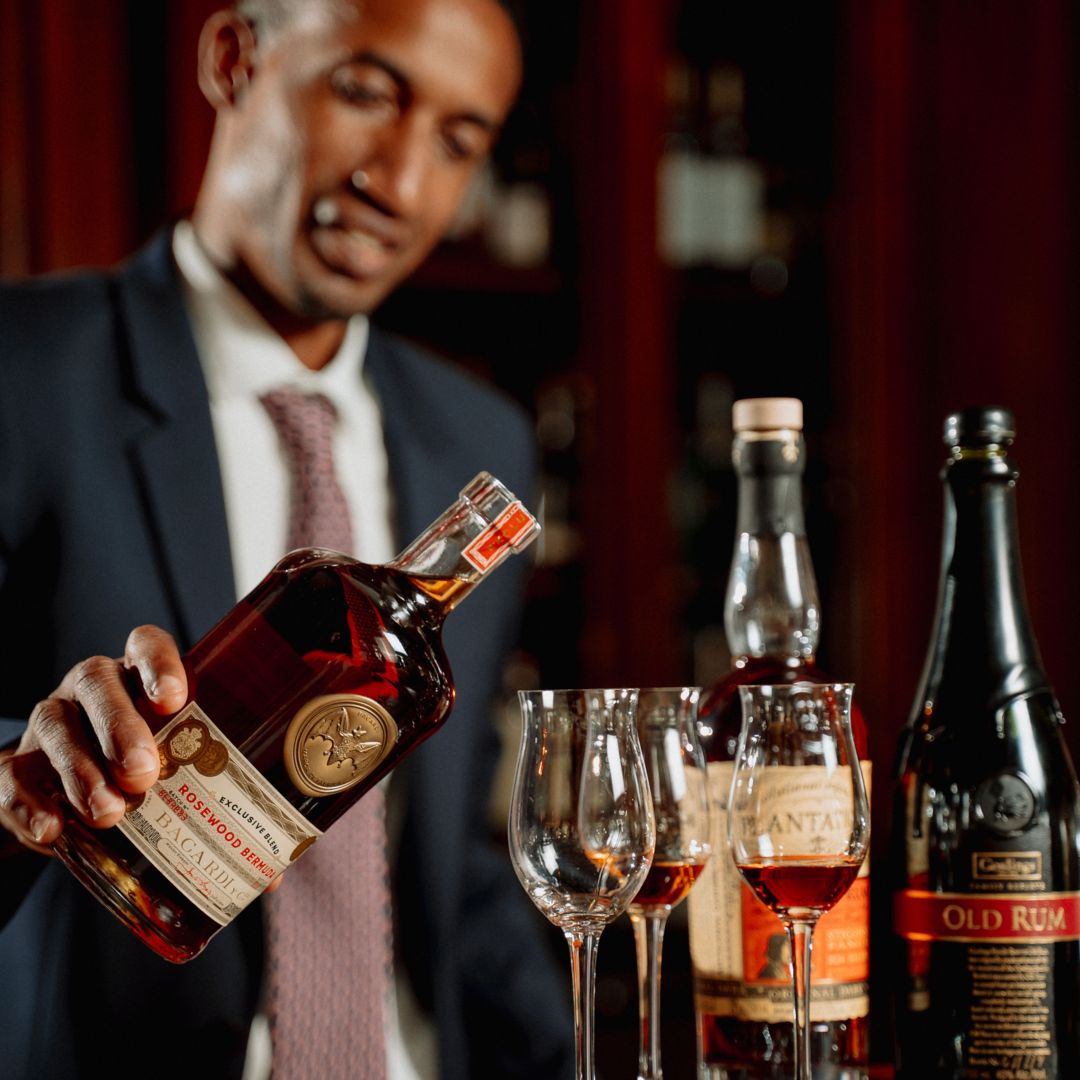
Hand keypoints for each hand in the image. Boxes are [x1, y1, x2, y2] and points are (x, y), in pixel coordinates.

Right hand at [0, 625, 185, 851]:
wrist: (62, 796)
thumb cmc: (137, 768)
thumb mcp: (171, 755)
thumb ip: (201, 762)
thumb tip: (258, 800)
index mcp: (134, 676)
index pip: (145, 645)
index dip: (159, 664)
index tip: (173, 699)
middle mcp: (88, 690)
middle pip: (98, 685)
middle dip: (121, 727)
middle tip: (142, 773)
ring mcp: (49, 724)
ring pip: (57, 728)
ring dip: (82, 772)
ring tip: (109, 812)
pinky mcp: (15, 766)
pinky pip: (11, 776)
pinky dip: (30, 804)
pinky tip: (52, 830)